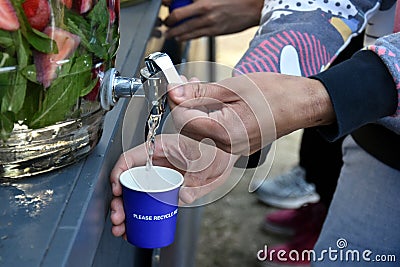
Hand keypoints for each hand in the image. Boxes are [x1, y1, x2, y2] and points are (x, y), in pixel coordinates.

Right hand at [110, 134, 237, 237]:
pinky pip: (148, 201)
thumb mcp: (204, 160)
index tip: (117, 189)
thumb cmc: (213, 148)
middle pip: (128, 181)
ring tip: (122, 226)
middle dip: (119, 200)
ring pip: (135, 194)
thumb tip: (183, 196)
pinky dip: (138, 214)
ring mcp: (160, 177)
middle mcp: (155, 163)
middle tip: (119, 216)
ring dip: (125, 211)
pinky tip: (132, 226)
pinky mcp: (166, 189)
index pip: (130, 159)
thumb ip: (194, 177)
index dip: (119, 174)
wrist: (225, 154)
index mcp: (159, 149)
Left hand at [163, 0, 262, 40]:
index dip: (168, 2)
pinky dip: (186, 37)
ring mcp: (209, 22)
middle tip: (165, 22)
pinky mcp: (215, 31)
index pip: (180, 1)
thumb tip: (190, 1)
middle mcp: (205, 9)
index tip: (164, 4)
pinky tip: (181, 38)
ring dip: (174, 32)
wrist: (253, 8)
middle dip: (168, 21)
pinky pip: (196, 36)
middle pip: (178, 16)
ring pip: (186, 29)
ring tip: (169, 34)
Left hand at [168, 72, 334, 154]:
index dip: (176, 101)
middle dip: (182, 106)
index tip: (175, 84)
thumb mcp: (232, 87)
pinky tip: (206, 104)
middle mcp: (228, 148)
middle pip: (189, 130)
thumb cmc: (275, 94)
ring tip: (195, 90)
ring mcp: (233, 150)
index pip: (185, 121)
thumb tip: (175, 92)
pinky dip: (204, 120)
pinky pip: (212, 136)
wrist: (301, 104)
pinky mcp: (236, 147)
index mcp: (226, 133)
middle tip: (183, 84)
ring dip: (192, 112)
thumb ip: (200, 93)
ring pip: (199, 134)